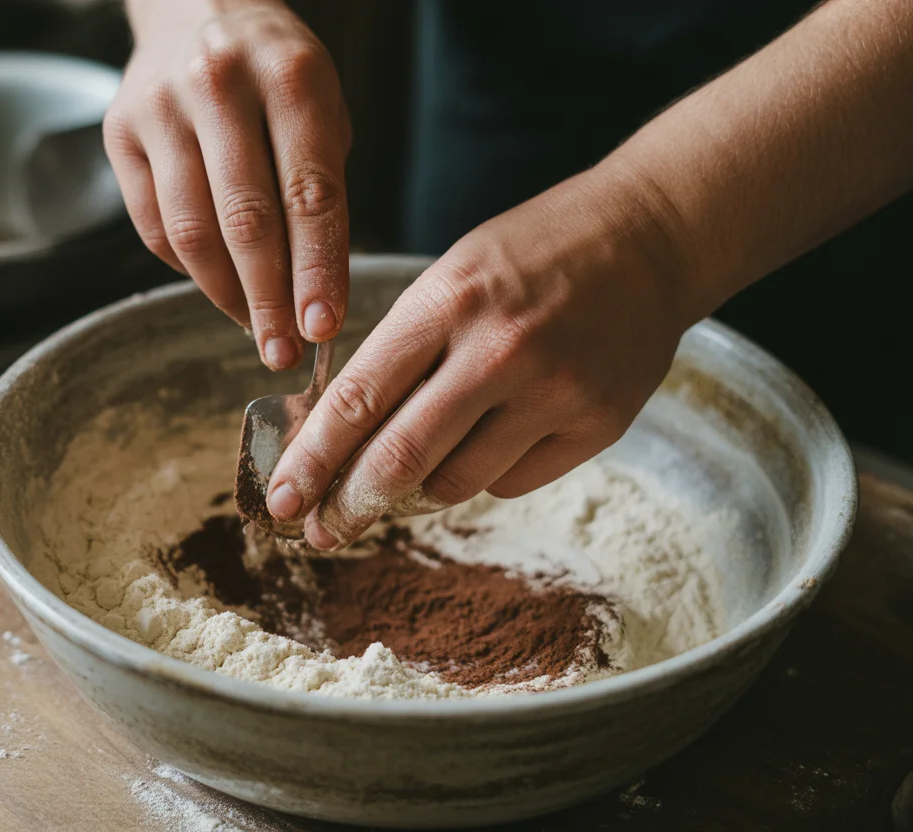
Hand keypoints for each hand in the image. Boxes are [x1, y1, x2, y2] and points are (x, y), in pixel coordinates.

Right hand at [105, 0, 351, 369]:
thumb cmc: (274, 73)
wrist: (196, 7)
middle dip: (269, 300)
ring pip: (190, 232)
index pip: (307, 195)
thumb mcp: (320, 109)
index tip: (324, 329)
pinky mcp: (118, 131)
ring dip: (226, 296)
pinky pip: (154, 225)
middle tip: (284, 352)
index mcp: (289, 77)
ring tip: (255, 329)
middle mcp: (218, 87)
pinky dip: (189, 268)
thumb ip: (319, 190)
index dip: (317, 271)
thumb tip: (314, 296)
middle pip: (245, 221)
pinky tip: (219, 286)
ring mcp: (160, 109)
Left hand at [265, 166, 693, 548]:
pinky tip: (497, 434)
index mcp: (447, 301)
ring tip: (422, 460)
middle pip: (400, 458)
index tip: (281, 499)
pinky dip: (486, 472)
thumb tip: (338, 437)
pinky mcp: (596, 425)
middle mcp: (499, 350)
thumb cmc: (531, 254)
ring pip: (454, 482)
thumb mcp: (451, 277)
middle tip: (321, 531)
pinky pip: (511, 482)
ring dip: (421, 486)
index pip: (357, 399)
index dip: (311, 460)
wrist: (651, 237)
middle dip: (349, 505)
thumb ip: (400, 353)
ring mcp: (554, 392)